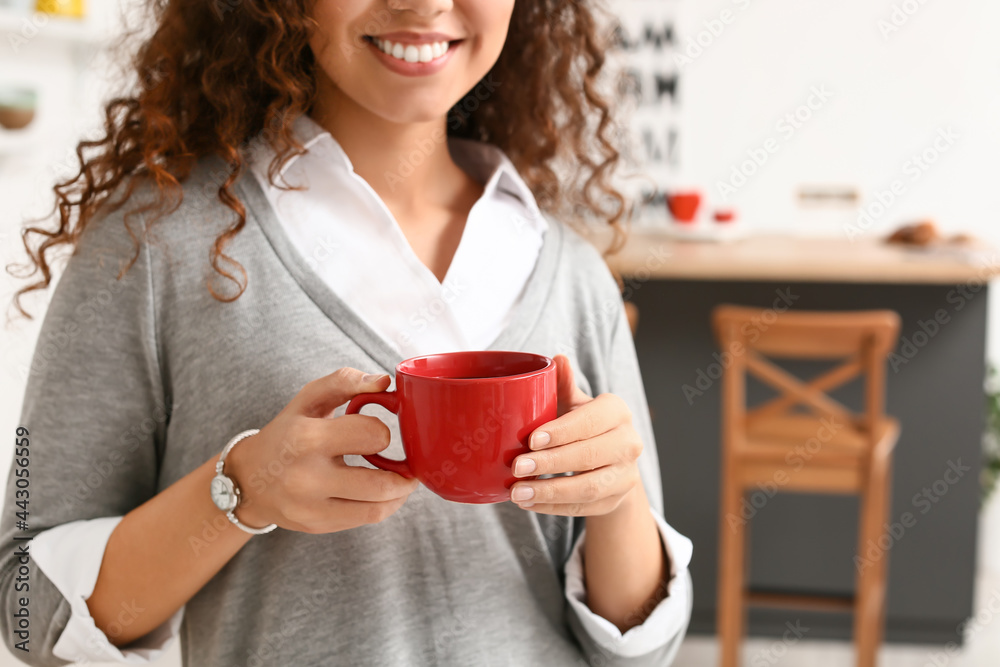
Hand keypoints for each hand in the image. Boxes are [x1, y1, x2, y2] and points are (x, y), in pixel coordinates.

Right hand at [225, 368, 418, 533]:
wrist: (248, 479)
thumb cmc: (286, 432)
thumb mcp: (308, 399)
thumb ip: (346, 382)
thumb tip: (384, 381)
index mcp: (307, 438)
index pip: (372, 435)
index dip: (382, 431)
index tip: (376, 432)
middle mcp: (306, 478)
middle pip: (381, 483)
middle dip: (405, 472)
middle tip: (410, 463)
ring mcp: (310, 508)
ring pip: (378, 508)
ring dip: (400, 493)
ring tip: (403, 480)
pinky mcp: (316, 525)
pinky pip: (365, 520)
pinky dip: (384, 506)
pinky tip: (382, 493)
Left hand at [508, 354, 642, 514]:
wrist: (609, 460)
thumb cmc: (582, 424)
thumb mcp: (574, 403)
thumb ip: (563, 383)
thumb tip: (557, 359)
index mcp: (617, 412)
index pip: (591, 422)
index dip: (561, 432)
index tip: (531, 440)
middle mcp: (629, 442)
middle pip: (588, 456)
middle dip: (550, 463)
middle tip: (516, 467)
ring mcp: (625, 475)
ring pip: (588, 488)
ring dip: (549, 492)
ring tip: (517, 493)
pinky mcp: (614, 500)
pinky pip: (583, 508)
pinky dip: (552, 508)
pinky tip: (528, 503)